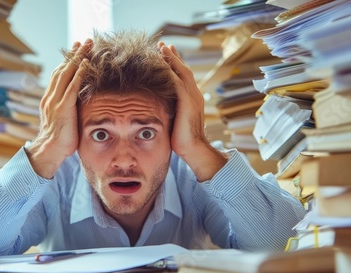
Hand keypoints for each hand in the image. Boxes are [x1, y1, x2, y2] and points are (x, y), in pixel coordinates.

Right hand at [26, 40, 91, 178]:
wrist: (50, 152)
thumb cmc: (60, 141)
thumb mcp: (64, 121)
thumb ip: (69, 110)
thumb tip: (80, 105)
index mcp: (50, 99)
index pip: (59, 75)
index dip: (68, 61)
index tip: (77, 49)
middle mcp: (50, 97)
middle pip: (63, 69)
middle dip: (74, 53)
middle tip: (85, 41)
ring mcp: (55, 101)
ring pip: (67, 73)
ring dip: (78, 57)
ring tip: (88, 45)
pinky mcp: (62, 107)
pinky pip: (72, 86)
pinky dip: (79, 73)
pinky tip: (86, 63)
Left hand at [159, 42, 226, 180]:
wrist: (194, 149)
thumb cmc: (182, 139)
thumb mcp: (174, 119)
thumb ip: (169, 108)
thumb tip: (157, 104)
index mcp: (191, 98)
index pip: (182, 76)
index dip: (174, 64)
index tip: (165, 53)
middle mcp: (194, 94)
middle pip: (183, 69)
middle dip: (173, 56)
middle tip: (163, 44)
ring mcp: (192, 98)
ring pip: (182, 72)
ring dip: (171, 59)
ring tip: (162, 48)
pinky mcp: (187, 103)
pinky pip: (179, 83)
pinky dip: (171, 72)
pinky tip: (163, 64)